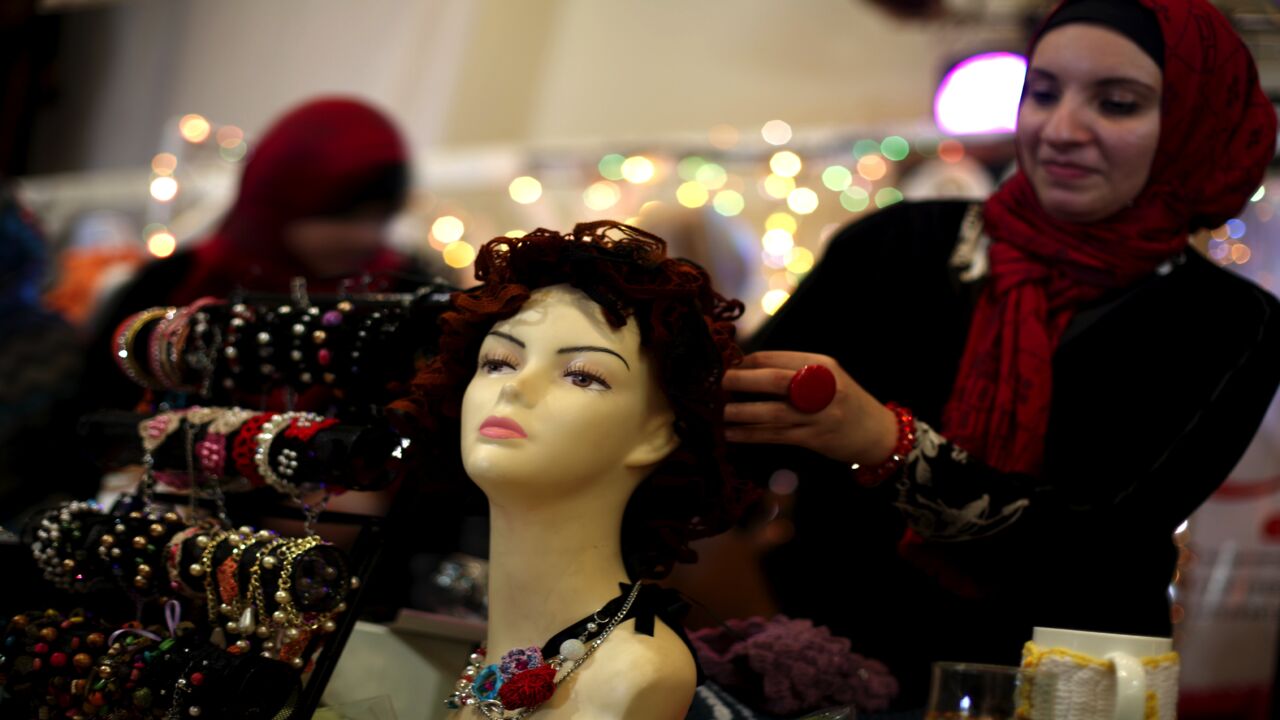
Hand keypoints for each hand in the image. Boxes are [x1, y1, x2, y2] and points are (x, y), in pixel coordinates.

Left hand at [722, 351, 897, 464]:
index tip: (729, 367)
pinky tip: (733, 434)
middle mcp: (820, 386)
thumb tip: (747, 368)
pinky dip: (752, 434)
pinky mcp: (814, 438)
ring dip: (742, 413)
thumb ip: (793, 370)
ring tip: (722, 413)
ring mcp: (818, 414)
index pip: (775, 358)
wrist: (878, 432)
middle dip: (741, 382)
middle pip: (774, 380)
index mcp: (820, 364)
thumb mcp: (826, 376)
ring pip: (772, 412)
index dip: (747, 362)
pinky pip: (776, 435)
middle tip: (720, 385)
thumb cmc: (845, 401)